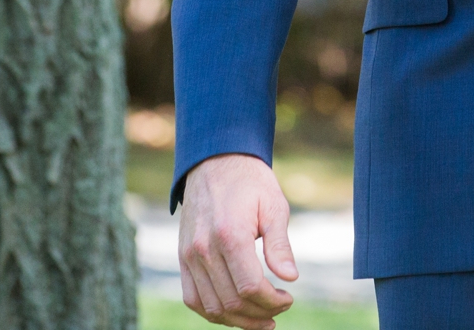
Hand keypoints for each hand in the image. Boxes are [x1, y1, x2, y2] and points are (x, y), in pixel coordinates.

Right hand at [177, 153, 296, 325]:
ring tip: (261, 319)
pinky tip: (234, 311)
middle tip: (279, 310)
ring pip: (211, 307)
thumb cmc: (250, 181)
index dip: (272, 302)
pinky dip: (213, 312)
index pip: (250, 287)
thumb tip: (291, 277)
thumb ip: (279, 244)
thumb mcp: (273, 205)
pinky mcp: (183, 257)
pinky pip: (193, 298)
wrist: (215, 161)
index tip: (288, 299)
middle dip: (259, 314)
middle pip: (231, 302)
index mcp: (230, 235)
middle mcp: (204, 249)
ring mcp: (189, 255)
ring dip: (238, 320)